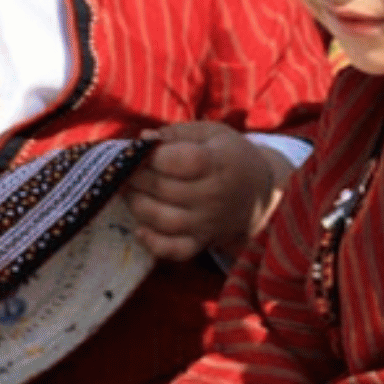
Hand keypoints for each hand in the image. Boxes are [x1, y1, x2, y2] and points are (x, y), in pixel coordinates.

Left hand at [123, 122, 293, 260]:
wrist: (260, 192)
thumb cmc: (229, 155)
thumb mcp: (211, 133)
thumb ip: (177, 133)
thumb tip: (143, 138)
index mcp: (218, 162)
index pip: (180, 161)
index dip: (152, 156)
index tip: (138, 150)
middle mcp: (214, 195)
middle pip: (165, 189)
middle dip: (135, 177)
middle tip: (123, 169)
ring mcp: (208, 222)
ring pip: (163, 220)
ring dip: (137, 204)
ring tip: (128, 190)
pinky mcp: (203, 241)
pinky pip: (175, 250)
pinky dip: (153, 243)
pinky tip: (140, 229)